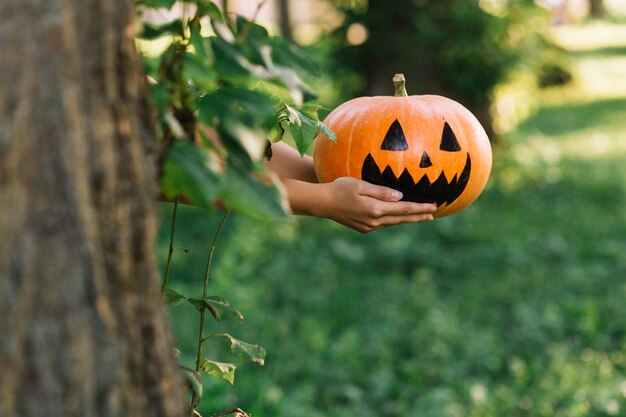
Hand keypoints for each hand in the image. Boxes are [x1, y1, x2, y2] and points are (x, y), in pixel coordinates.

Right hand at [313, 177, 435, 232]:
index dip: (420, 208)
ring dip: (406, 219)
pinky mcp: (363, 228)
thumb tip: (400, 197)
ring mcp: (368, 227)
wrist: (322, 203)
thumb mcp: (360, 185)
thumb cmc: (339, 188)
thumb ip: (381, 191)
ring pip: (393, 222)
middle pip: (402, 219)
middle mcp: (374, 221)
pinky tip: (397, 216)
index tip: (434, 207)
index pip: (404, 209)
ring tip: (419, 216)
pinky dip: (393, 220)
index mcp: (376, 209)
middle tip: (433, 215)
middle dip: (418, 216)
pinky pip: (383, 223)